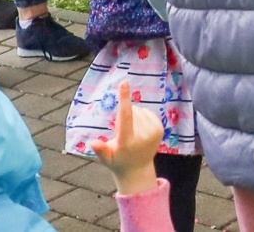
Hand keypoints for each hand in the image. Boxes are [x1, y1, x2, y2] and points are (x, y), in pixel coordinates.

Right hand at [90, 82, 162, 196]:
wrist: (138, 170)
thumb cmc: (118, 161)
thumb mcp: (106, 158)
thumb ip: (101, 150)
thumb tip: (93, 143)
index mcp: (127, 141)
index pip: (125, 116)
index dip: (124, 99)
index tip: (123, 83)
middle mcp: (143, 136)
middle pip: (130, 111)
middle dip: (124, 117)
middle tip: (123, 134)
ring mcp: (153, 132)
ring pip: (138, 110)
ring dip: (133, 117)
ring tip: (132, 134)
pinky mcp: (160, 129)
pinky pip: (146, 112)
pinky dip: (141, 117)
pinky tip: (140, 130)